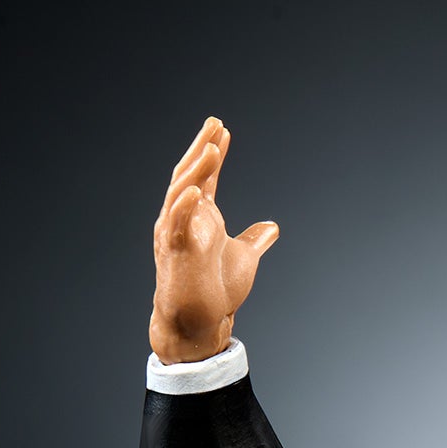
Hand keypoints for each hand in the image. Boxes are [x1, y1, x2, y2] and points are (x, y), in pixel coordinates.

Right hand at [149, 117, 279, 362]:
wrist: (200, 323)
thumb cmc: (215, 293)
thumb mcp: (243, 259)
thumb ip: (253, 239)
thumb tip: (271, 227)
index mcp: (200, 217)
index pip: (204, 176)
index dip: (213, 152)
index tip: (224, 130)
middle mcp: (184, 219)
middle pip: (189, 174)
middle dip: (201, 148)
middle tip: (215, 124)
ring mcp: (176, 234)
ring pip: (181, 192)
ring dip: (197, 170)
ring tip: (212, 148)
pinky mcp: (175, 253)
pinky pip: (177, 224)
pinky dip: (185, 206)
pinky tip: (198, 190)